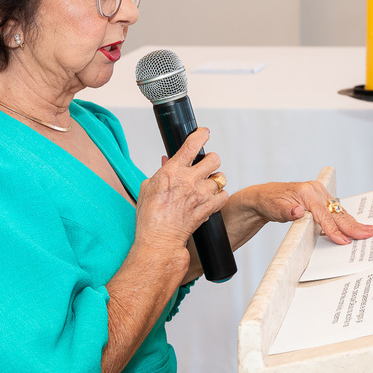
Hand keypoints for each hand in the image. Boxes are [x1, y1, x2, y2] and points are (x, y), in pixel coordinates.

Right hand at [134, 127, 229, 257]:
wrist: (159, 239)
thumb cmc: (150, 216)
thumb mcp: (149, 187)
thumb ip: (162, 172)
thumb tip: (169, 161)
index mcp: (172, 171)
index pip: (192, 144)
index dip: (201, 134)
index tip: (203, 133)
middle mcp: (189, 180)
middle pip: (214, 158)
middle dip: (210, 160)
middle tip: (204, 166)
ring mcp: (201, 194)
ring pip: (220, 177)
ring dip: (214, 180)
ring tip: (205, 186)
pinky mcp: (208, 208)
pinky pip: (223, 195)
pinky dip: (219, 196)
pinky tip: (210, 198)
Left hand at [239, 181, 372, 245]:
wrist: (264, 196)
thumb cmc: (269, 202)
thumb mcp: (273, 208)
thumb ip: (286, 211)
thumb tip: (297, 212)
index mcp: (305, 192)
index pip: (323, 215)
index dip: (334, 229)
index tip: (344, 240)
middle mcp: (315, 191)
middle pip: (336, 212)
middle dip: (352, 225)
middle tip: (367, 234)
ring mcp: (319, 193)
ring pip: (338, 211)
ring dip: (352, 222)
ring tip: (367, 231)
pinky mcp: (320, 199)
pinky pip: (334, 211)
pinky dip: (344, 219)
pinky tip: (354, 226)